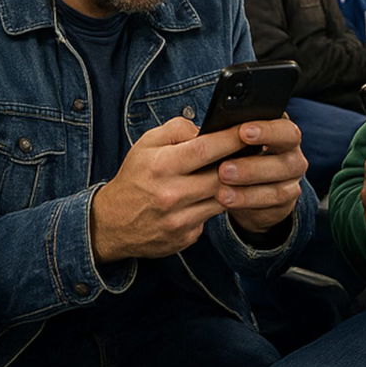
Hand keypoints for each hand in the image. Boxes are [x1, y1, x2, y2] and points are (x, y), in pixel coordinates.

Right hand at [89, 116, 236, 262]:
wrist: (112, 223)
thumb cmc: (135, 177)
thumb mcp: (147, 144)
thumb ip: (178, 128)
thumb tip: (207, 129)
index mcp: (161, 166)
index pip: (205, 149)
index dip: (231, 139)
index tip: (249, 131)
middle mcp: (171, 195)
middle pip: (221, 176)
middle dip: (241, 163)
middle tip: (253, 152)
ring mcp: (179, 220)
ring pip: (223, 199)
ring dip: (233, 186)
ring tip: (240, 174)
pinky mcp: (186, 237)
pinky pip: (212, 218)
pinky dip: (216, 206)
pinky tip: (218, 197)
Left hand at [217, 117, 306, 235]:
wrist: (249, 187)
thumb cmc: (239, 152)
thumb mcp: (236, 141)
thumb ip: (231, 135)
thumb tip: (213, 131)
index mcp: (282, 130)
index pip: (283, 128)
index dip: (266, 130)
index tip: (242, 132)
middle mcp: (293, 152)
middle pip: (283, 161)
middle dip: (253, 164)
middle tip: (224, 169)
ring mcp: (293, 178)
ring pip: (278, 184)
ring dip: (247, 188)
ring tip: (221, 190)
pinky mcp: (287, 201)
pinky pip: (271, 201)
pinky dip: (247, 200)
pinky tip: (227, 200)